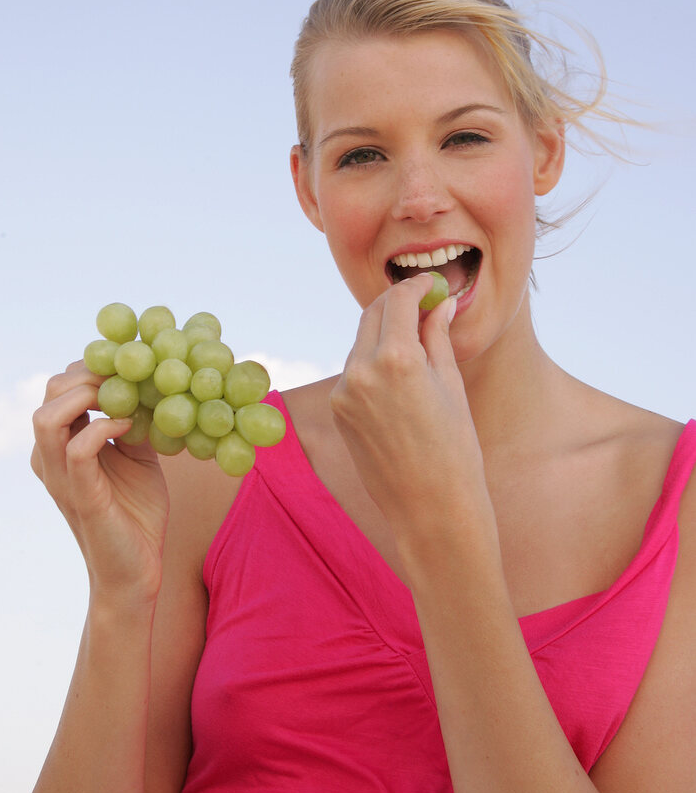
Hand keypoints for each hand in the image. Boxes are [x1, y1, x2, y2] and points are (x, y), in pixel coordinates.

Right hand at [31, 361, 168, 608]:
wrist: (138, 570)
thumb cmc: (136, 512)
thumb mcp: (138, 456)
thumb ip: (136, 421)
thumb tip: (153, 383)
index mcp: (61, 445)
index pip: (59, 388)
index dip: (92, 369)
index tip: (131, 368)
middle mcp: (51, 459)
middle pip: (49, 394)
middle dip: (89, 375)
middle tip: (130, 378)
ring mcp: (62, 478)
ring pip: (47, 418)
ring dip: (88, 396)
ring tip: (125, 397)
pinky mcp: (81, 497)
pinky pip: (77, 450)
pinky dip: (104, 427)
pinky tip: (130, 426)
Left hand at [329, 276, 487, 543]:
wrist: (431, 508)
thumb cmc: (455, 449)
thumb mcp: (451, 384)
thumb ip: (438, 336)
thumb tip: (439, 302)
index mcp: (398, 360)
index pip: (399, 300)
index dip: (416, 285)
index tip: (430, 284)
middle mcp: (363, 370)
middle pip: (372, 313)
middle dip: (396, 304)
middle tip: (422, 303)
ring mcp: (345, 391)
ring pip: (361, 340)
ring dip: (384, 332)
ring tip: (416, 341)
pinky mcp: (337, 408)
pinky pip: (354, 369)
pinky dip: (373, 360)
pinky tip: (399, 375)